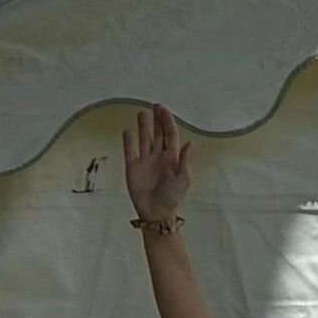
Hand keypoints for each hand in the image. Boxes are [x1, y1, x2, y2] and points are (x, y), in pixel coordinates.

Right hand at [124, 104, 192, 223]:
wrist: (156, 212)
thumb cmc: (173, 197)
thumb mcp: (184, 179)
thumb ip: (185, 161)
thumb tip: (190, 143)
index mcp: (173, 157)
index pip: (170, 135)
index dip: (168, 122)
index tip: (163, 110)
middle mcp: (159, 156)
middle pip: (157, 133)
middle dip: (157, 120)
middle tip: (155, 106)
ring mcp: (145, 160)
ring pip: (144, 138)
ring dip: (143, 126)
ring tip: (142, 112)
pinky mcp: (133, 167)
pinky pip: (130, 151)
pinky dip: (129, 141)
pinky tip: (128, 131)